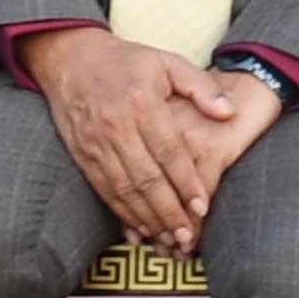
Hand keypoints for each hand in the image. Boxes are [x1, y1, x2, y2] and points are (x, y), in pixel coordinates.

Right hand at [46, 33, 251, 247]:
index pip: (169, 152)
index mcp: (142, 103)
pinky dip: (121, 212)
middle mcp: (117, 126)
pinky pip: (103, 190)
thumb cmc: (125, 61)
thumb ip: (201, 87)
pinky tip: (138, 228)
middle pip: (146, 178)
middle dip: (168, 211)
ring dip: (147, 219)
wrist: (69, 58)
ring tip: (167, 239)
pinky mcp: (81, 154)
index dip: (186, 182)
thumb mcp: (167, 62)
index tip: (202, 206)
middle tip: (187, 236)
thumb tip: (229, 113)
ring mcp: (95, 143)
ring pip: (124, 190)